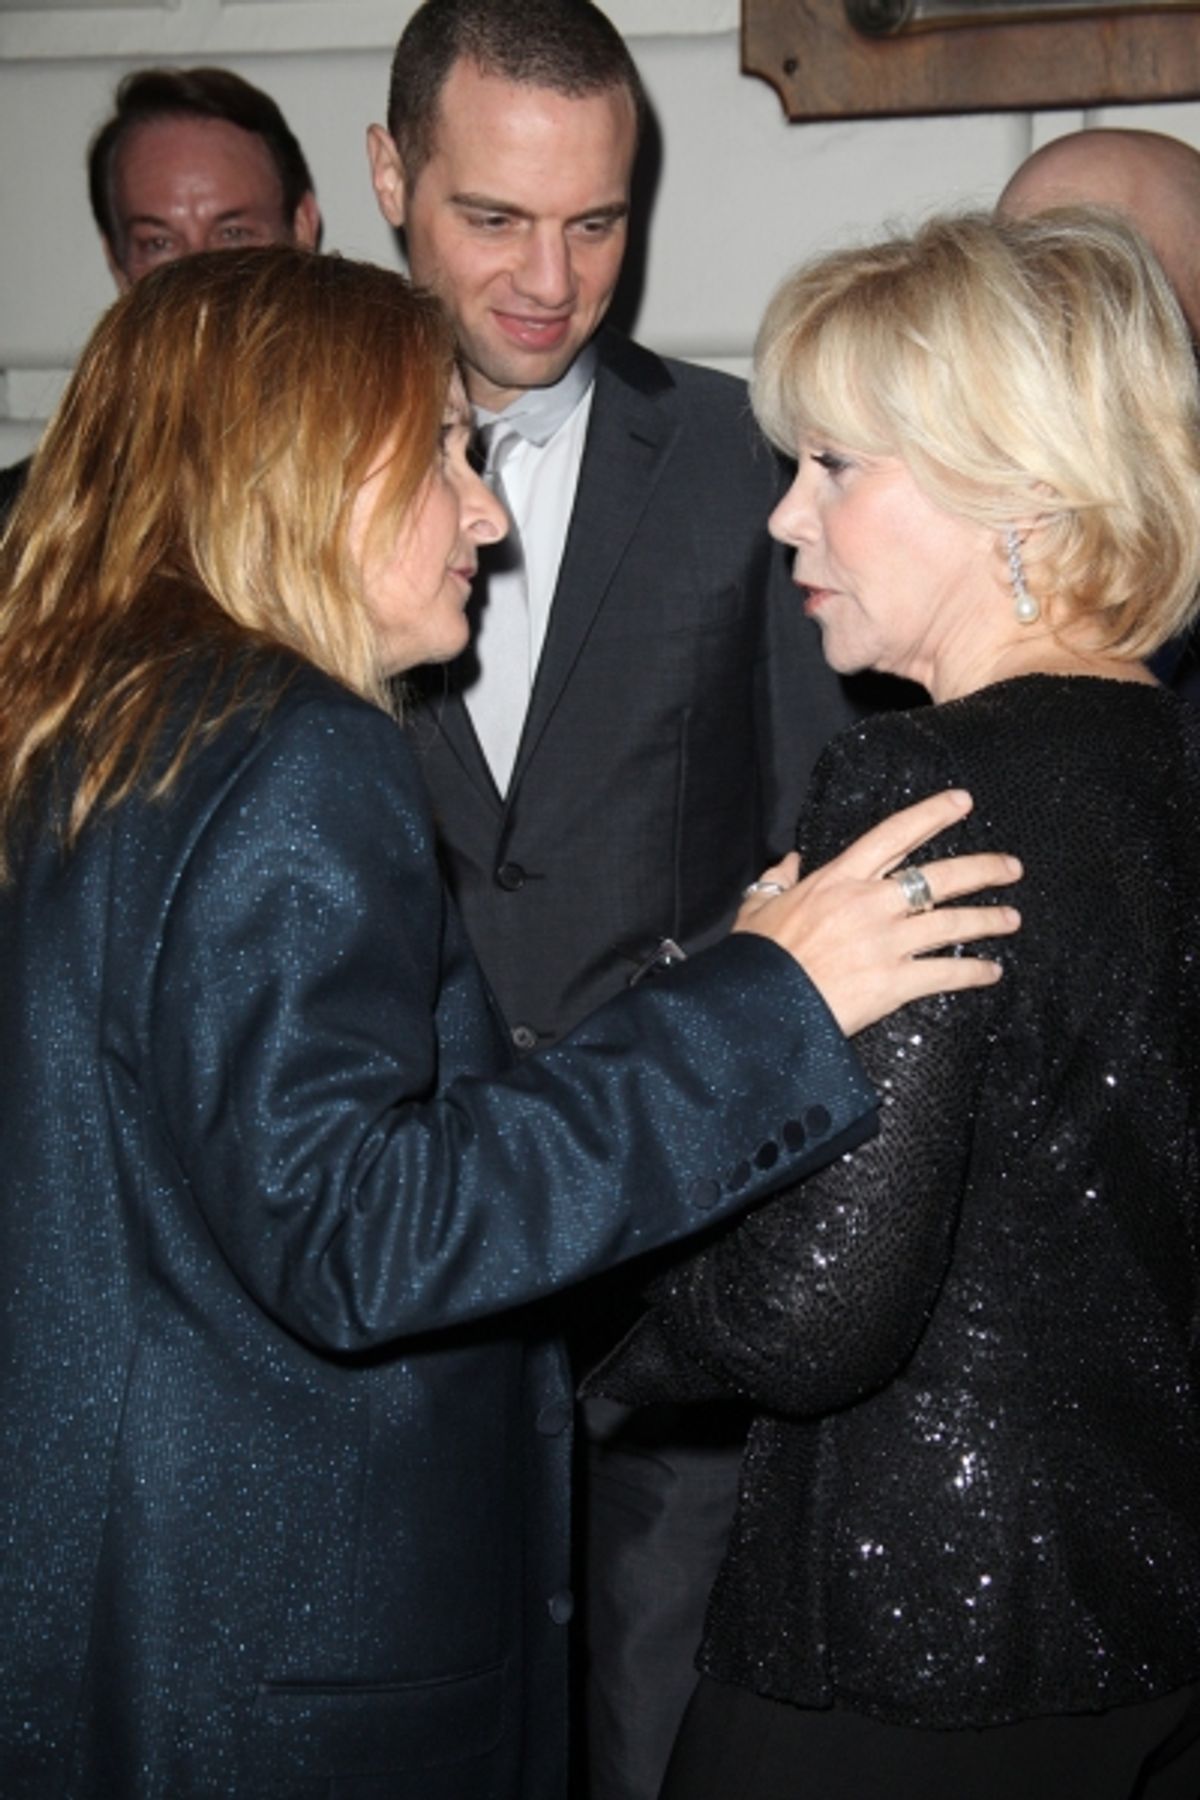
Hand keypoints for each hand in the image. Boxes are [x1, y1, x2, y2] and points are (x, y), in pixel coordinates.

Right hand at [734, 790, 1020, 1036]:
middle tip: (1011, 866)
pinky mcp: (895, 982)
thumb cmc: (757, 957)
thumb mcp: (758, 907)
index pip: (895, 834)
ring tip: (1012, 918)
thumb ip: (777, 880)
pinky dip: (974, 973)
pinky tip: (992, 972)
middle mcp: (871, 903)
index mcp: (840, 879)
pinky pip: (946, 973)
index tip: (962, 802)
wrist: (760, 1006)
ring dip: (989, 919)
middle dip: (982, 868)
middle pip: (940, 876)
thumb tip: (787, 863)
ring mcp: (887, 943)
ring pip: (952, 922)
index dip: (932, 814)